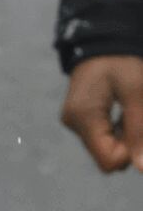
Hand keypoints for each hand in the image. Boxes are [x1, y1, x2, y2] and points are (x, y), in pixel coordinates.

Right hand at [60, 54, 142, 172]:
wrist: (101, 43)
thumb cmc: (121, 63)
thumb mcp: (136, 92)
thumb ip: (139, 129)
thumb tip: (142, 168)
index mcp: (84, 117)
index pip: (109, 160)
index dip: (132, 152)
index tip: (141, 128)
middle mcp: (74, 123)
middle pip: (108, 157)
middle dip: (131, 145)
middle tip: (138, 117)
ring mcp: (74, 122)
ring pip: (107, 151)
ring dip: (126, 138)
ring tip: (131, 112)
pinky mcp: (79, 120)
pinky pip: (103, 139)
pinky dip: (119, 133)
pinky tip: (123, 114)